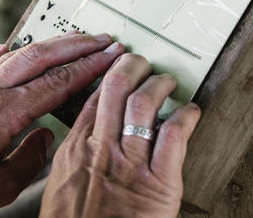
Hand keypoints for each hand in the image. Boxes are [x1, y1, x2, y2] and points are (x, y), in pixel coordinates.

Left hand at [0, 32, 123, 217]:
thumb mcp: (0, 187)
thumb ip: (29, 160)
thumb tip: (46, 138)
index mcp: (3, 115)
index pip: (56, 84)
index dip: (87, 67)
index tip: (111, 54)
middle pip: (40, 58)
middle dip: (76, 45)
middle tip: (103, 37)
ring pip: (15, 56)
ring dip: (47, 46)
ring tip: (71, 38)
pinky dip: (4, 53)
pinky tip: (12, 44)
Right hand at [41, 53, 200, 217]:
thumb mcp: (62, 188)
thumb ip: (75, 160)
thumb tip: (86, 141)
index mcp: (76, 149)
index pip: (92, 96)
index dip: (106, 73)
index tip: (115, 64)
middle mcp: (101, 149)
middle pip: (115, 87)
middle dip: (132, 66)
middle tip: (141, 63)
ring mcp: (130, 164)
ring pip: (145, 103)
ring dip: (160, 84)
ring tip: (167, 82)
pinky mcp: (159, 183)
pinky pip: (174, 135)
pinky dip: (185, 116)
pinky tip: (190, 112)